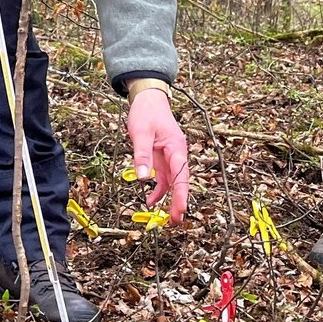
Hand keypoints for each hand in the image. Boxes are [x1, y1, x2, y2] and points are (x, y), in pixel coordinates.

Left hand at [125, 88, 189, 223]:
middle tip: (177, 221)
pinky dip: (158, 190)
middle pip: (180, 181)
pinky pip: (163, 178)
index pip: (181, 174)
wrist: (148, 100)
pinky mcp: (162, 159)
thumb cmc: (147, 113)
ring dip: (171, 199)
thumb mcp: (141, 133)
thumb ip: (142, 155)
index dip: (181, 193)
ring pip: (173, 182)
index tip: (181, 208)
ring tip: (169, 219)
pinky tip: (150, 200)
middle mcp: (177, 154)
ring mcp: (170, 158)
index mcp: (176, 147)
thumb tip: (143, 177)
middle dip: (179, 201)